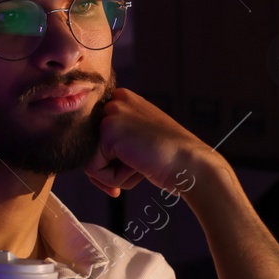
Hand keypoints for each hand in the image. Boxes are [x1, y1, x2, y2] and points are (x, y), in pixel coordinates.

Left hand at [83, 87, 215, 197]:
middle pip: (89, 147)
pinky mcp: (108, 132)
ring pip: (90, 160)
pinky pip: (94, 169)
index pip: (96, 136)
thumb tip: (87, 163)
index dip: (108, 159)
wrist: (191, 164)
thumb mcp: (139, 140)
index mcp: (123, 99)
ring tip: (140, 168)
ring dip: (113, 175)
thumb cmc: (170, 158)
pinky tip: (138, 168)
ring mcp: (110, 114)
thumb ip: (115, 142)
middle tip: (135, 172)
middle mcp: (115, 101)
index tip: (129, 168)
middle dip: (107, 170)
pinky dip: (113, 179)